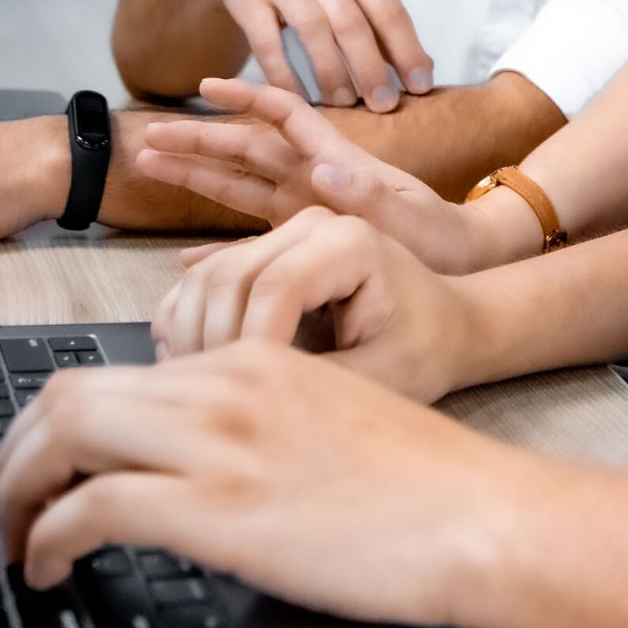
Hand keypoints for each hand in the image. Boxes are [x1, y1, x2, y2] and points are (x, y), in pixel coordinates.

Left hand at [0, 341, 519, 627]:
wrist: (480, 511)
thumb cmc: (428, 484)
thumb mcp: (334, 420)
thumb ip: (265, 422)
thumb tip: (211, 466)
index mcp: (254, 359)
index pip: (119, 370)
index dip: (63, 422)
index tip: (52, 469)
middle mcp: (224, 384)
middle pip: (69, 392)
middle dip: (18, 451)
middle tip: (11, 503)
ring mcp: (217, 441)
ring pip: (62, 435)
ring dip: (16, 489)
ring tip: (18, 536)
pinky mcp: (215, 506)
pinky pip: (87, 507)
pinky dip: (45, 536)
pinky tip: (48, 565)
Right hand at [133, 77, 496, 269]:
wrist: (460, 266)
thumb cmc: (439, 238)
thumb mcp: (406, 215)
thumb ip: (367, 193)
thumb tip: (324, 167)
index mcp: (337, 161)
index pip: (284, 116)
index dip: (245, 96)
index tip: (205, 85)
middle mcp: (313, 181)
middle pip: (245, 149)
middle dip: (197, 140)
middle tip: (146, 136)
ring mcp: (305, 211)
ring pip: (237, 186)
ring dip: (195, 176)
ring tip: (149, 164)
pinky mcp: (303, 244)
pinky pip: (251, 243)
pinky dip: (219, 250)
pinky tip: (187, 259)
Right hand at [150, 207, 488, 403]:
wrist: (440, 324)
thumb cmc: (423, 348)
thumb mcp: (389, 372)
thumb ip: (322, 379)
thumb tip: (256, 389)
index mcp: (352, 240)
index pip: (275, 287)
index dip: (254, 346)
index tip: (256, 395)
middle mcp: (312, 223)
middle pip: (228, 279)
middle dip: (215, 346)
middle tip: (220, 404)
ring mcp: (282, 235)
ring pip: (205, 280)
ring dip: (192, 338)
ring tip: (209, 394)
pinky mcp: (263, 256)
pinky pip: (203, 283)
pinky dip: (187, 325)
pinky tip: (198, 369)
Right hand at [200, 0, 431, 108]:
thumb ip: (382, 20)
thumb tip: (421, 71)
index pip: (388, 10)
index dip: (406, 51)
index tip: (420, 89)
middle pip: (351, 22)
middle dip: (370, 68)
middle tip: (383, 106)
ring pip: (312, 30)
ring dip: (331, 72)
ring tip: (345, 103)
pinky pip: (267, 42)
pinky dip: (284, 75)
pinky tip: (298, 99)